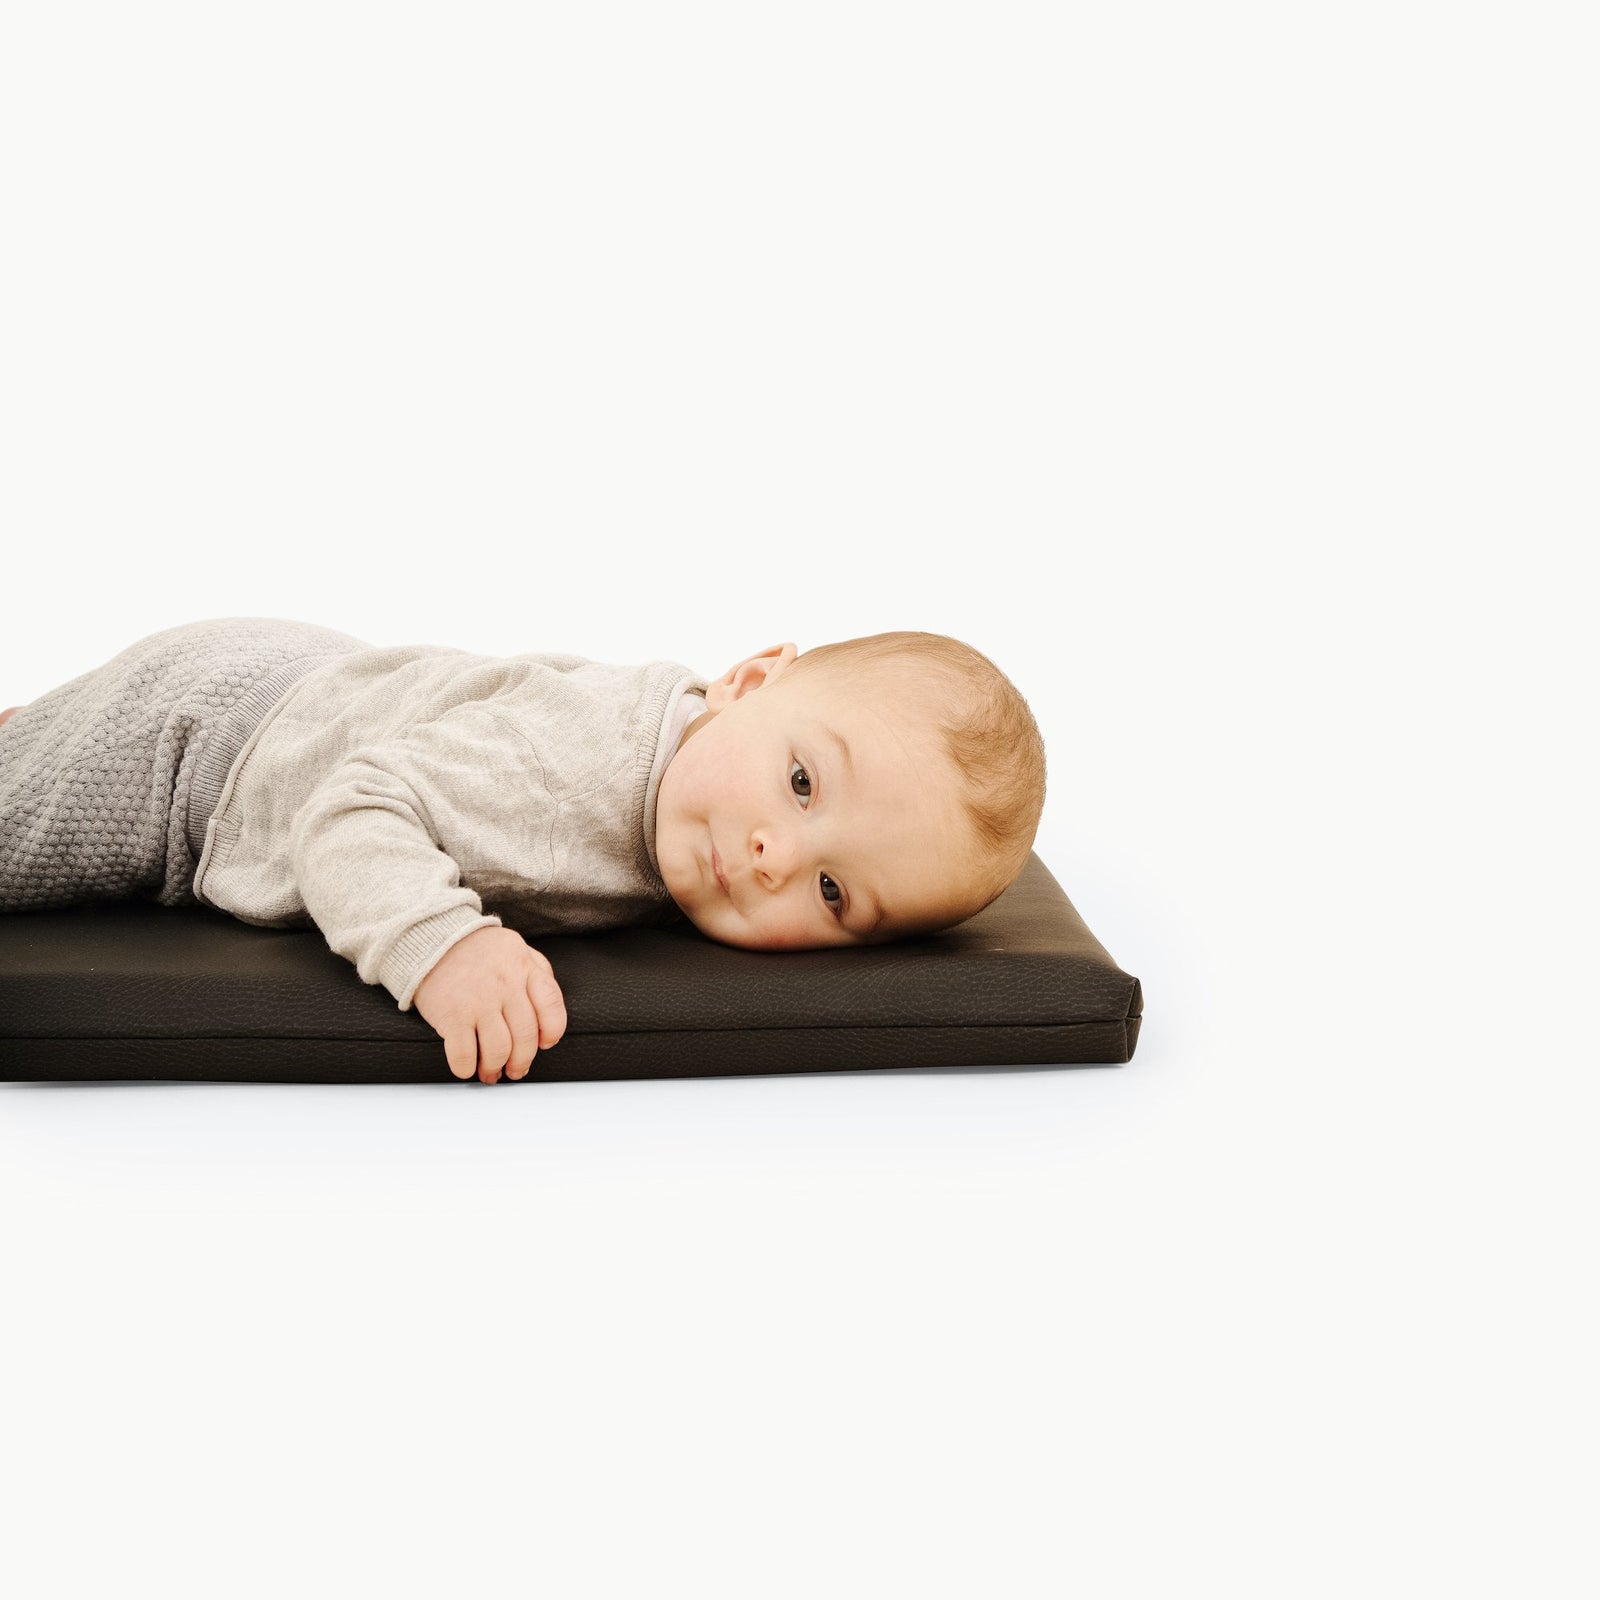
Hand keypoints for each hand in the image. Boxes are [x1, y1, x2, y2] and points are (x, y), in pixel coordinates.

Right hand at [411, 925, 567, 1082]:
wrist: (433, 937)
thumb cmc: (478, 949)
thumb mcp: (517, 950)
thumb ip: (538, 973)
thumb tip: (549, 1010)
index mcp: (524, 968)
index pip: (551, 1005)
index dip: (552, 1031)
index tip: (544, 1043)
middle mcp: (505, 985)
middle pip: (525, 1036)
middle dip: (522, 1061)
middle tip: (515, 1069)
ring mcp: (478, 1001)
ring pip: (498, 1050)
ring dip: (495, 1067)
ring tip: (491, 1071)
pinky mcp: (451, 1014)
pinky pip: (463, 1054)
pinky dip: (466, 1068)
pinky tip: (466, 1067)